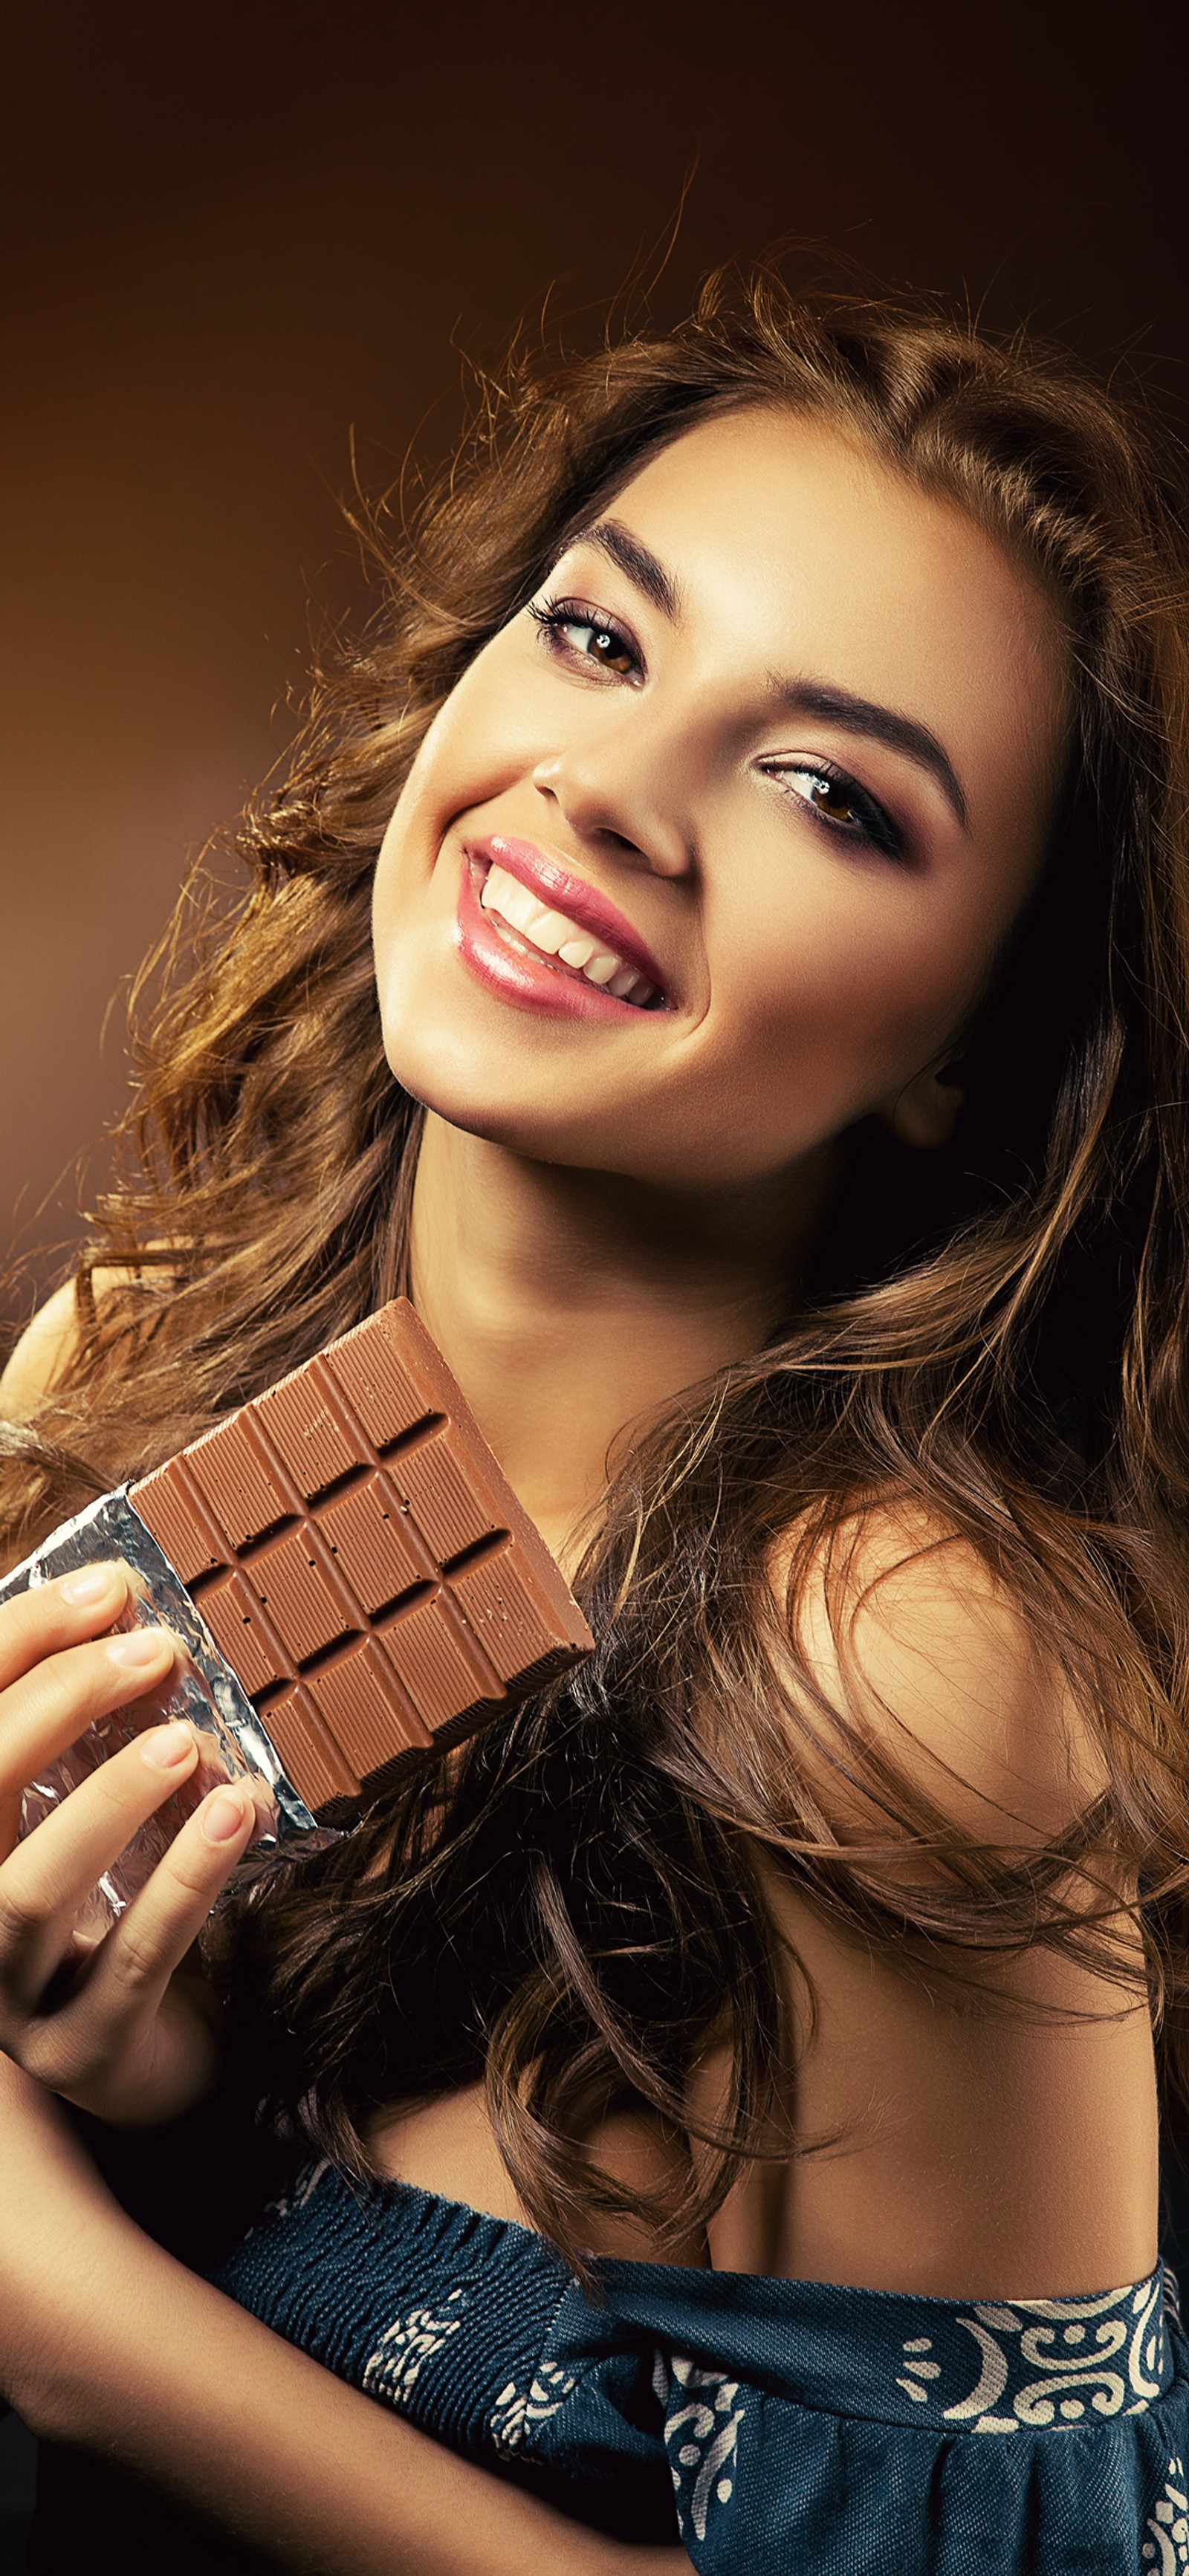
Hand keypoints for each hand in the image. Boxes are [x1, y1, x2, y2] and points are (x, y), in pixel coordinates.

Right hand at [0, 1560, 259, 2124]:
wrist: (160, 2058)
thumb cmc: (120, 1908)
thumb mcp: (93, 1811)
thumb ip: (88, 1730)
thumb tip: (125, 1605)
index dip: (21, 1641)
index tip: (109, 1587)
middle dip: (58, 1706)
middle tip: (153, 1652)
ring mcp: (9, 1996)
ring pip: (30, 1892)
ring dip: (111, 1800)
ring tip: (186, 1741)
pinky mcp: (85, 2053)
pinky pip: (130, 1960)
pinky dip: (184, 1879)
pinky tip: (235, 1813)